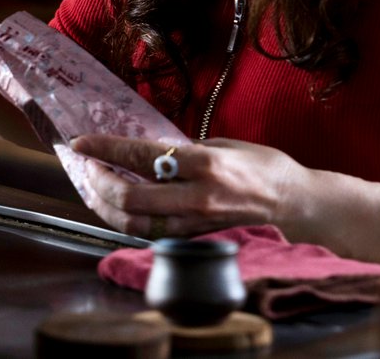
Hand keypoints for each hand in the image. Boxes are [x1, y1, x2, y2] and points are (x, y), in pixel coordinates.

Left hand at [68, 135, 315, 239]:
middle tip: (87, 165)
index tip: (81, 142)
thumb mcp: (222, 145)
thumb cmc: (263, 168)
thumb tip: (146, 149)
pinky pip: (152, 234)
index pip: (140, 156)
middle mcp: (197, 196)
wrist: (299, 205)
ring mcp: (196, 223)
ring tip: (94, 188)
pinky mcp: (197, 238)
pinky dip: (126, 222)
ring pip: (135, 224)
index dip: (104, 148)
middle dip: (99, 181)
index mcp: (204, 164)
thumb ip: (183, 149)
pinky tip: (115, 209)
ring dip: (105, 207)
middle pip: (131, 198)